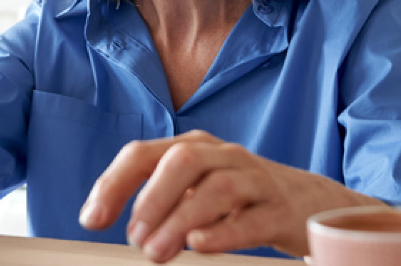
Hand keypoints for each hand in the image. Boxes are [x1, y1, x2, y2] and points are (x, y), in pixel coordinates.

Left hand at [78, 130, 383, 261]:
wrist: (310, 202)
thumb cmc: (240, 197)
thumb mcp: (194, 188)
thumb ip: (155, 198)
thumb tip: (102, 217)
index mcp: (194, 148)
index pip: (144, 154)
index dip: (113, 184)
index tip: (91, 219)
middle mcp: (223, 156)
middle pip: (183, 160)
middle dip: (151, 198)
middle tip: (134, 239)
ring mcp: (256, 180)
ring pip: (218, 187)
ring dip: (181, 219)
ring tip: (158, 252)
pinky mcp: (281, 209)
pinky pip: (254, 217)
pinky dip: (224, 231)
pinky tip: (200, 245)